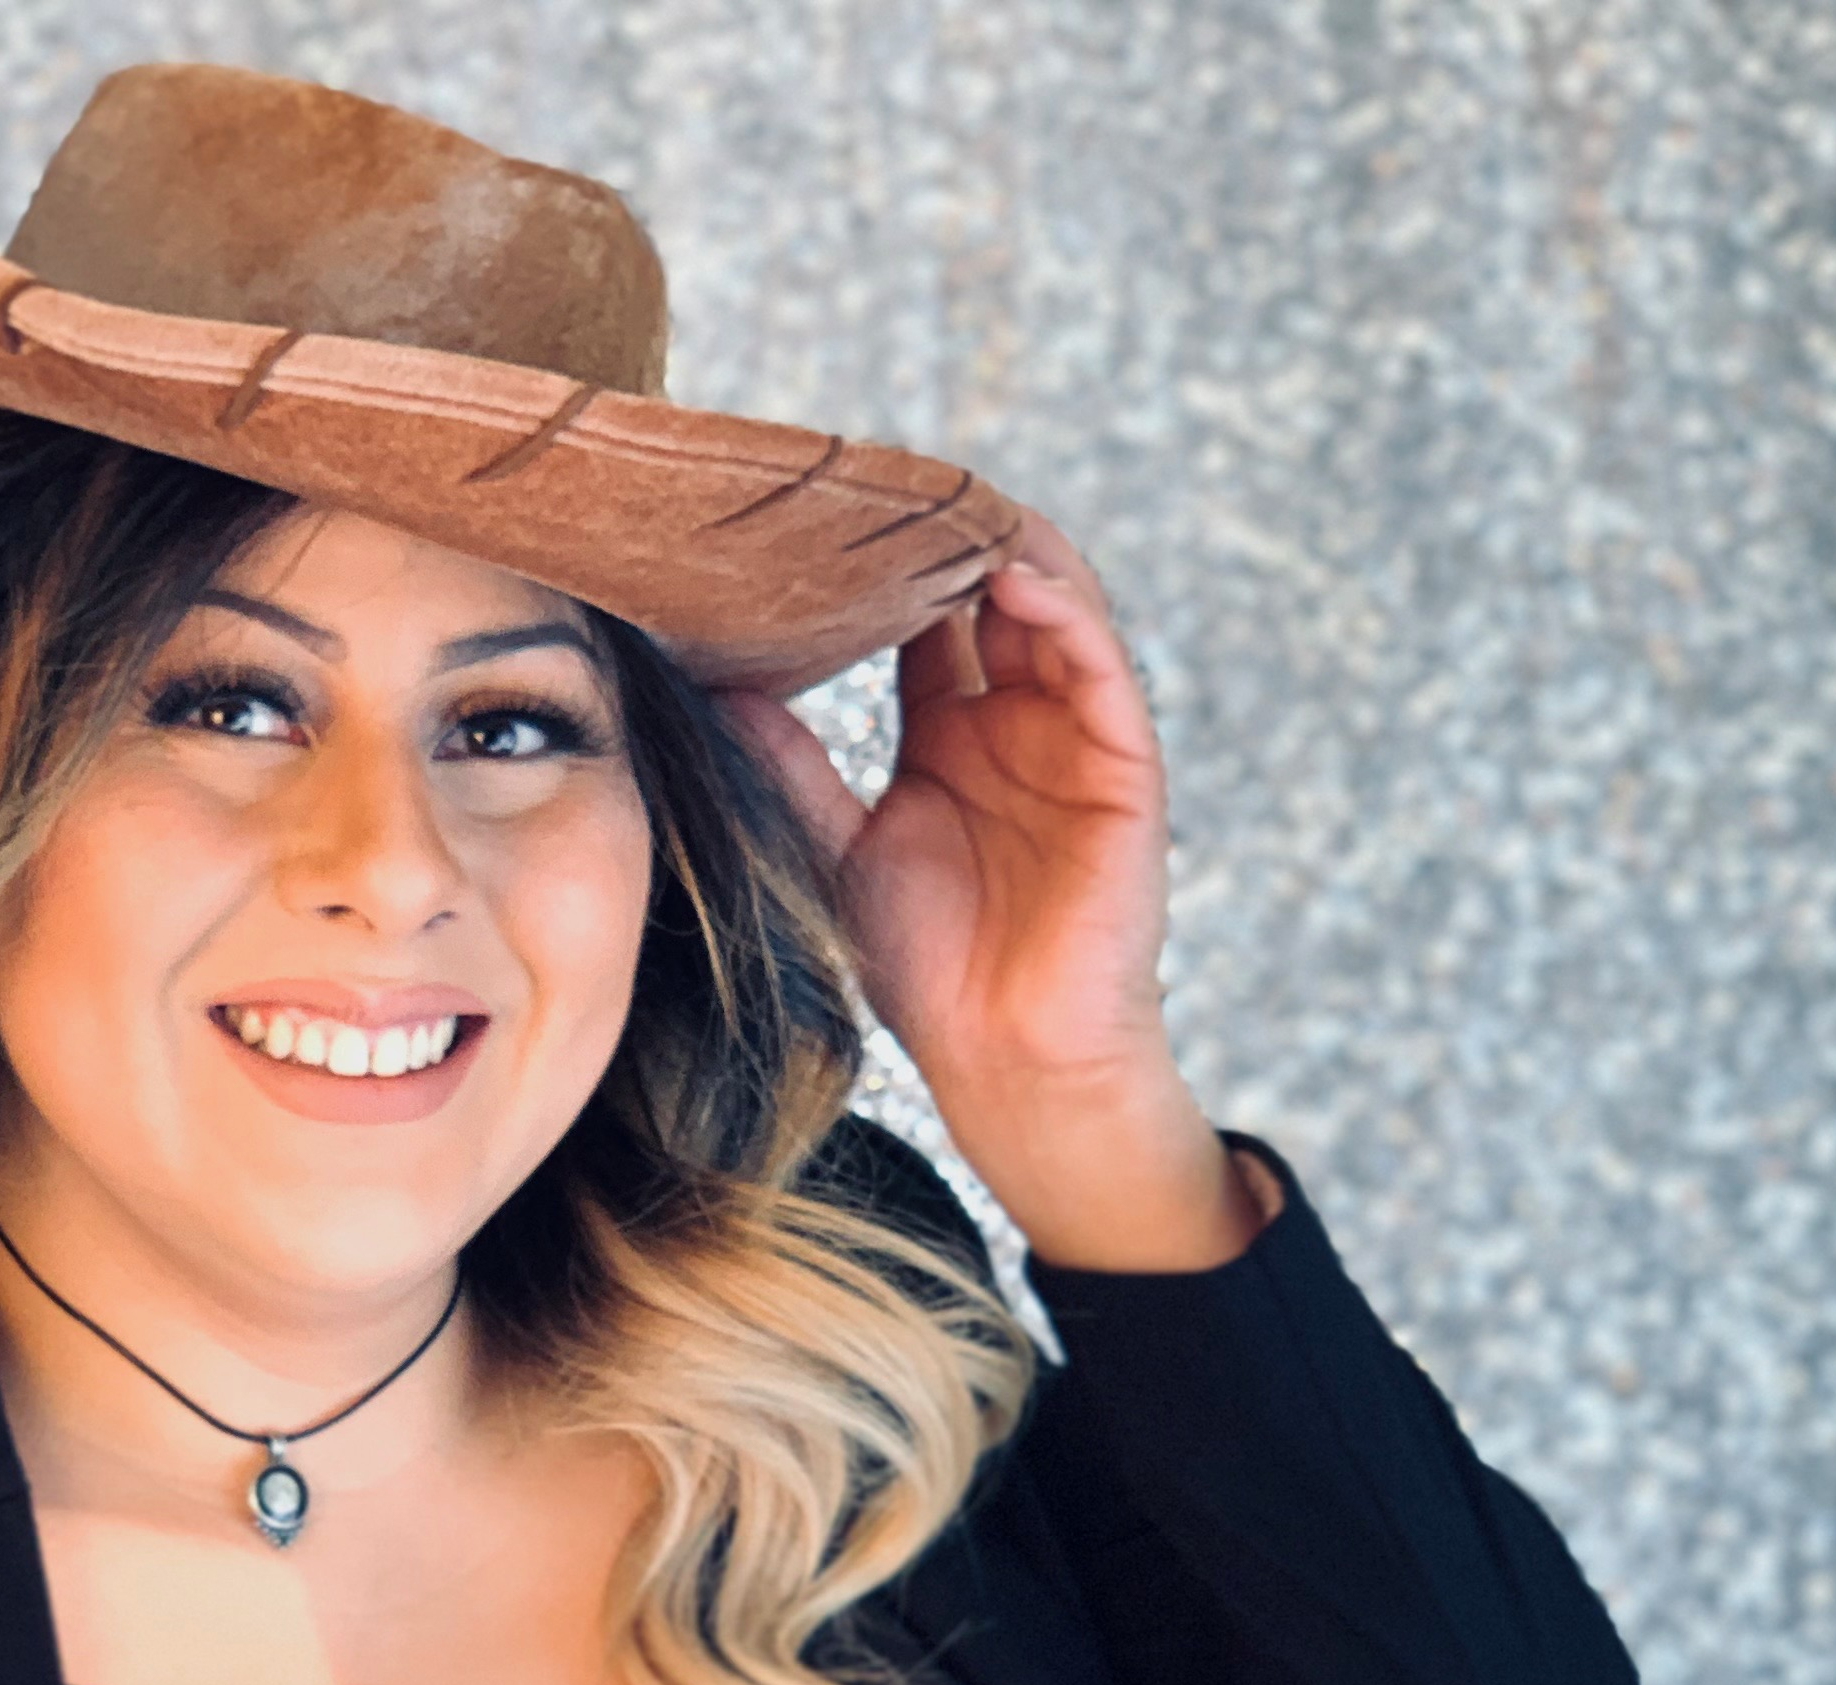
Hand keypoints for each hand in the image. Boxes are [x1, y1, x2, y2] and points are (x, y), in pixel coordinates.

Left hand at [715, 515, 1261, 1271]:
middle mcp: (1015, 719)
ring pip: (1050, 605)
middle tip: (878, 473)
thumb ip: (787, 765)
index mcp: (949, 731)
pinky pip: (1098, 665)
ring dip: (1005, 545)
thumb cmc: (926, 968)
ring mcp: (1074, 737)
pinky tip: (1010, 573)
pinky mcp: (1122, 766)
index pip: (922, 616)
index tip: (818, 511)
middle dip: (944, 529)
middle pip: (987, 589)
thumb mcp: (833, 846)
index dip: (882, 562)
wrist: (1005, 1060)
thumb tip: (712, 684)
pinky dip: (1061, 610)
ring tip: (948, 495)